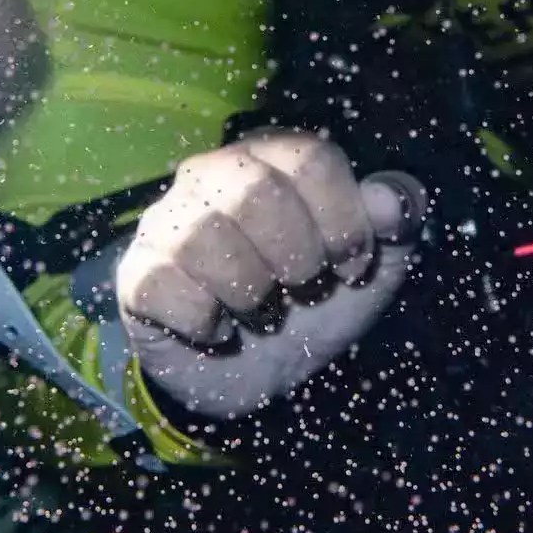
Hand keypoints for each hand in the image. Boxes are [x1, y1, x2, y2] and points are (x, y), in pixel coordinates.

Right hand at [116, 130, 426, 419]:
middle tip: (302, 287)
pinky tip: (219, 329)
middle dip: (297, 255)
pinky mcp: (136, 275)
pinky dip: (205, 320)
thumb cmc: (317, 302)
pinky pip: (164, 284)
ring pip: (205, 235)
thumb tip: (393, 202)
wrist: (261, 376)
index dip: (343, 220)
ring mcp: (165, 223)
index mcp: (271, 157)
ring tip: (259, 309)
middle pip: (255, 188)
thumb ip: (397, 220)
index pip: (310, 156)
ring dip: (251, 291)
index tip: (351, 266)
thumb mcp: (374, 264)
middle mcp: (210, 175)